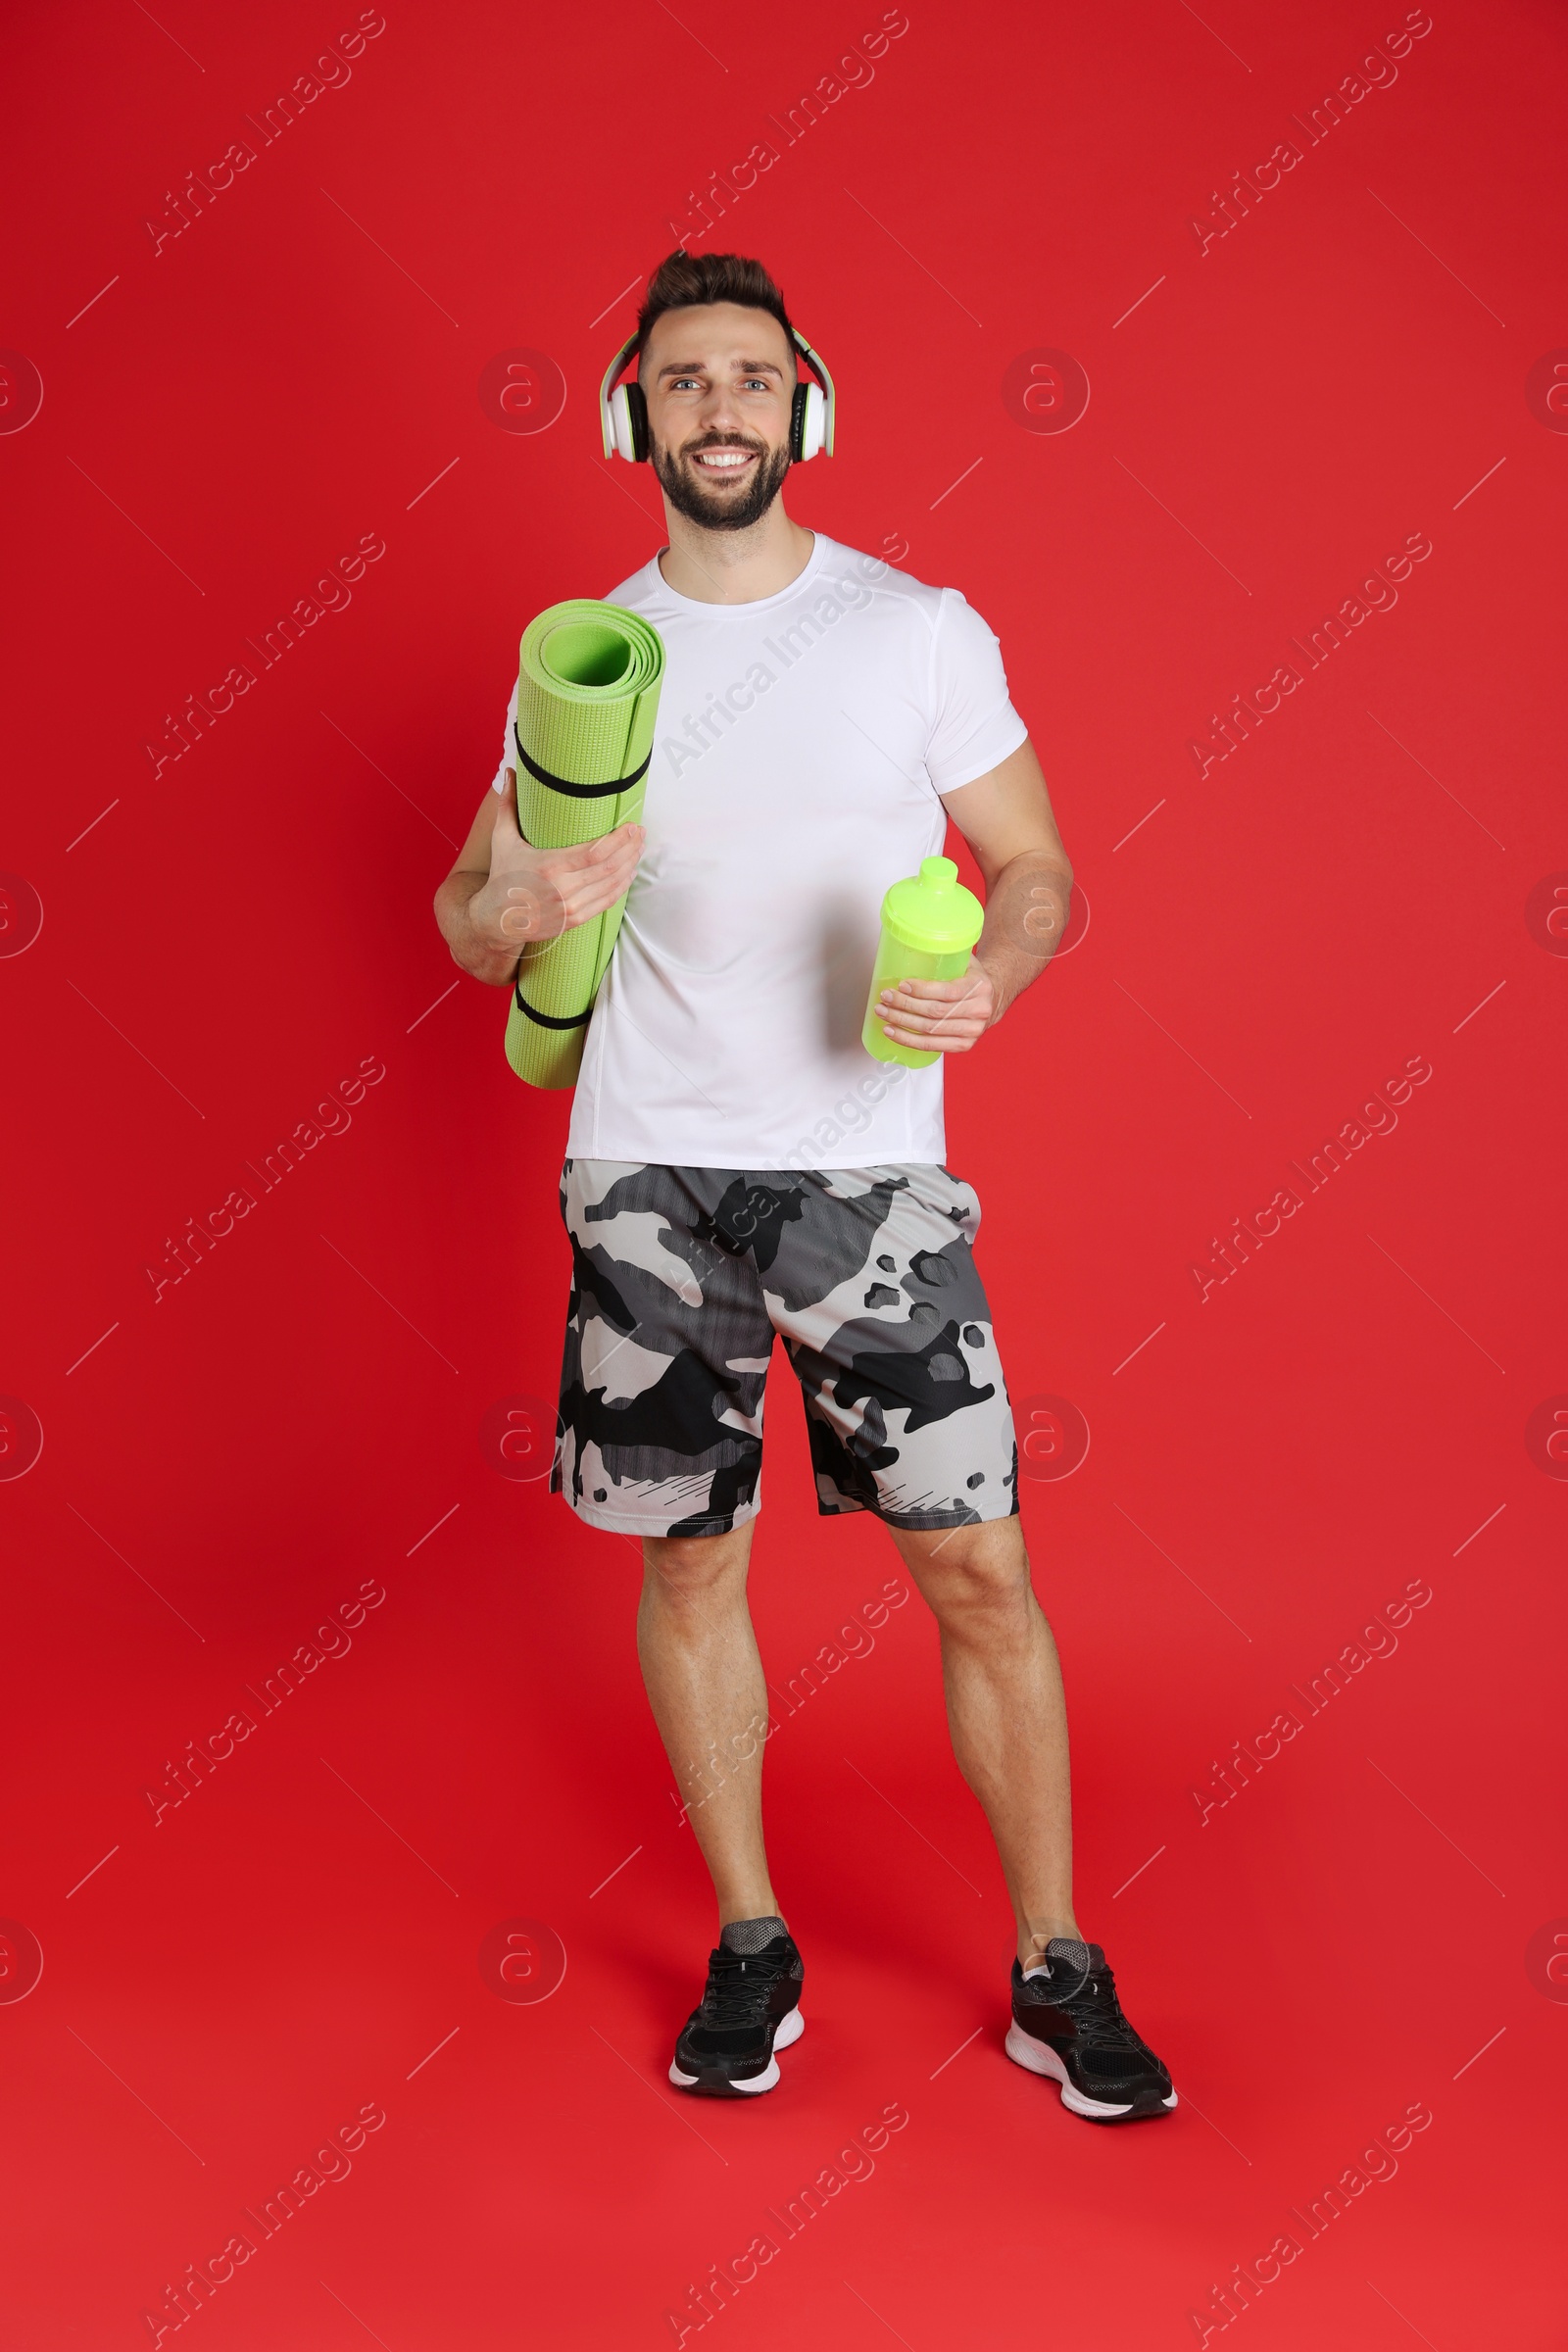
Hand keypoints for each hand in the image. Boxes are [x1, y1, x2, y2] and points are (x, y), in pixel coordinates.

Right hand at [468, 771, 644, 948]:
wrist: (496, 920)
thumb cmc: (502, 876)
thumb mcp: (502, 840)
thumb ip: (508, 806)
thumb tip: (508, 773)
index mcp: (548, 866)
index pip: (596, 852)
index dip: (619, 840)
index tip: (631, 826)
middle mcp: (562, 889)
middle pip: (609, 867)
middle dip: (630, 849)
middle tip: (640, 833)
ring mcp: (570, 908)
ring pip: (611, 885)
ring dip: (630, 865)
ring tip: (639, 849)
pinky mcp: (574, 920)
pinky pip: (606, 902)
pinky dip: (621, 886)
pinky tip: (629, 873)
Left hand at [874, 956, 997, 1052]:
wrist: (993, 999)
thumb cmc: (973, 978)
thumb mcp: (966, 961)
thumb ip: (947, 954)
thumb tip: (915, 943)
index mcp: (979, 987)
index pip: (947, 991)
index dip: (921, 990)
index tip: (902, 985)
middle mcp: (979, 1011)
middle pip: (935, 1012)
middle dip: (905, 1005)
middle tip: (886, 997)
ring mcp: (972, 1032)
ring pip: (930, 1030)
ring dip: (902, 1023)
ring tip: (884, 1013)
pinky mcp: (963, 1045)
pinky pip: (931, 1046)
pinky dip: (908, 1040)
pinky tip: (893, 1032)